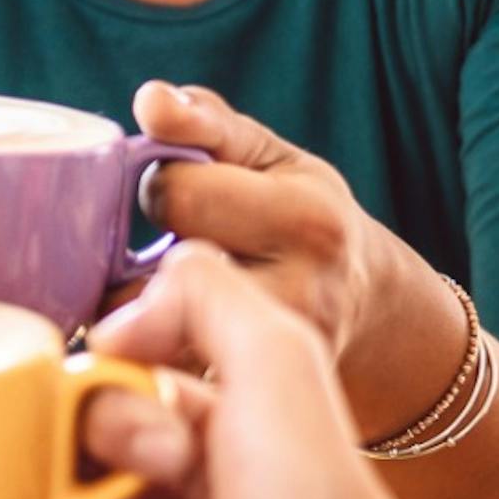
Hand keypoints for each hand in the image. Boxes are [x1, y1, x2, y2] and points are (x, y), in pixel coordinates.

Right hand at [0, 246, 435, 498]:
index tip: (84, 410)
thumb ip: (202, 296)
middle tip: (42, 483)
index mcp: (230, 450)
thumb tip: (113, 320)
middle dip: (53, 480)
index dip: (98, 407)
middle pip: (96, 490)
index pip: (133, 414)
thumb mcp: (272, 353)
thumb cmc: (312, 494)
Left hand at [131, 80, 460, 436]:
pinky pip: (168, 384)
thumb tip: (151, 100)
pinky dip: (146, 365)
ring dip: (130, 319)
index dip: (156, 186)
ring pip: (157, 339)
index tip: (166, 193)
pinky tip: (154, 346)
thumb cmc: (302, 218)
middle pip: (163, 274)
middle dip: (138, 260)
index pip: (178, 193)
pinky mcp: (256, 399)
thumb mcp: (271, 158)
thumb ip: (207, 123)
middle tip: (153, 252)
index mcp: (306, 218)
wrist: (368, 310)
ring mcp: (281, 355)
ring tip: (145, 300)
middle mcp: (302, 292)